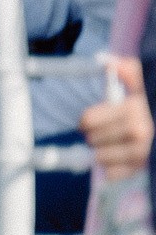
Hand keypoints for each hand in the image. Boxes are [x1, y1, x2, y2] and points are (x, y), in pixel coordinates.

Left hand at [82, 55, 154, 175]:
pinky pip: (112, 174)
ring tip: (112, 145)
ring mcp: (142, 152)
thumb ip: (129, 71)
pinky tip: (119, 159)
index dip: (86, 120)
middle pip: (93, 139)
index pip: (89, 120)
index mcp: (134, 109)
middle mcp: (139, 131)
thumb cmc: (153, 105)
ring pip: (100, 157)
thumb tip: (107, 60)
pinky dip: (112, 169)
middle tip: (105, 133)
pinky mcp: (142, 168)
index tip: (89, 121)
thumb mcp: (144, 85)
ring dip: (102, 152)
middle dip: (95, 135)